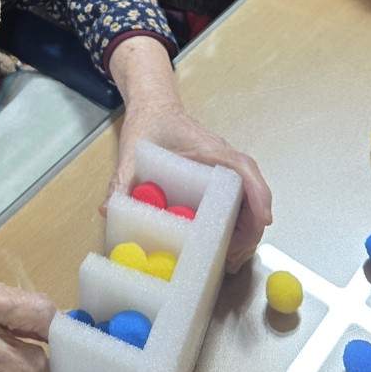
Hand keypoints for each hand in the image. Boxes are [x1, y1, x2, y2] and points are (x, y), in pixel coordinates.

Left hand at [108, 102, 271, 273]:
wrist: (155, 109)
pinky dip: (237, 228)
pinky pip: (237, 205)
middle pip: (252, 195)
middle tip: (233, 260)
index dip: (257, 195)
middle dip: (250, 230)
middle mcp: (224, 161)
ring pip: (248, 204)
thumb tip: (108, 210)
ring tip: (230, 262)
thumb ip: (121, 181)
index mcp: (209, 150)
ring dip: (245, 234)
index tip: (263, 219)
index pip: (244, 169)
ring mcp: (224, 172)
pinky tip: (224, 249)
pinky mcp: (219, 182)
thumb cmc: (150, 124)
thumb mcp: (131, 153)